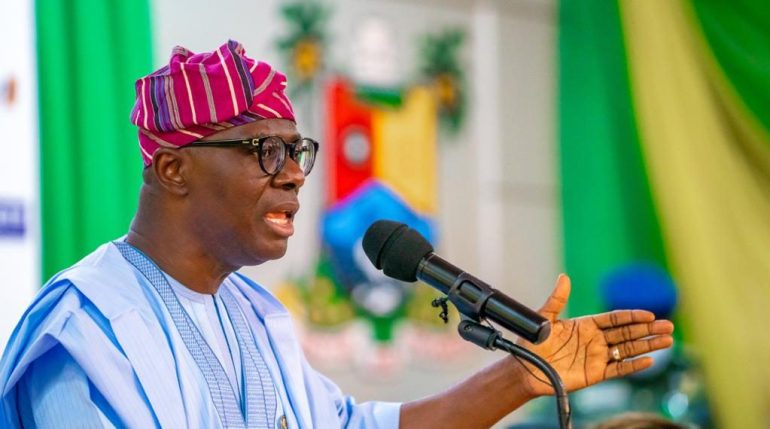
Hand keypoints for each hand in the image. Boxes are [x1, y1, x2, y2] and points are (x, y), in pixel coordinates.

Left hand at [516, 274, 674, 396]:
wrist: (525, 369)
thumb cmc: (532, 342)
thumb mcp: (545, 318)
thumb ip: (557, 299)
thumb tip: (564, 277)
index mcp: (586, 325)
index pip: (615, 319)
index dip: (632, 316)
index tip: (649, 314)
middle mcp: (595, 340)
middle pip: (627, 333)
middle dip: (648, 329)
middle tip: (668, 326)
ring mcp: (597, 357)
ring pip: (627, 350)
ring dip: (647, 346)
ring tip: (667, 341)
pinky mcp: (595, 374)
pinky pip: (618, 370)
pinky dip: (633, 366)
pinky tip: (649, 361)